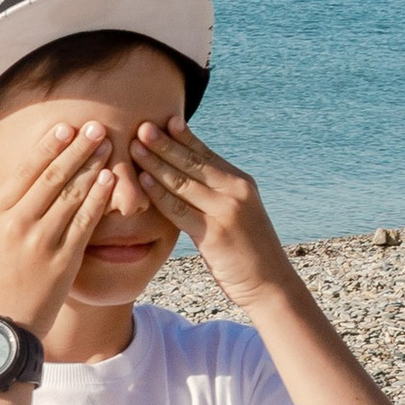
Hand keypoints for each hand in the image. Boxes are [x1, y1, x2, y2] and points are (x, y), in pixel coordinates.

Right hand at [0, 122, 117, 342]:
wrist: (2, 328)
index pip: (25, 172)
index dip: (47, 147)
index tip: (64, 128)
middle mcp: (19, 224)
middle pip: (53, 177)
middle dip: (76, 148)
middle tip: (95, 127)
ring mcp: (43, 242)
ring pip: (72, 195)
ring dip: (91, 166)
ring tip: (107, 146)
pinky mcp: (65, 260)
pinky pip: (85, 222)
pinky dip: (98, 198)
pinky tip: (109, 180)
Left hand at [132, 119, 292, 308]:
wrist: (269, 284)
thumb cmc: (248, 252)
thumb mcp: (238, 214)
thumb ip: (217, 195)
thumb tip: (190, 178)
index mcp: (241, 183)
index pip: (206, 154)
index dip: (184, 136)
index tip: (164, 119)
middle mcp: (236, 192)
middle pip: (193, 162)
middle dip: (165, 143)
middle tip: (142, 125)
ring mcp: (226, 211)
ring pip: (183, 181)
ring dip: (156, 162)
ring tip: (135, 146)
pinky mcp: (215, 234)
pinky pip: (179, 209)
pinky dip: (159, 193)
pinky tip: (142, 181)